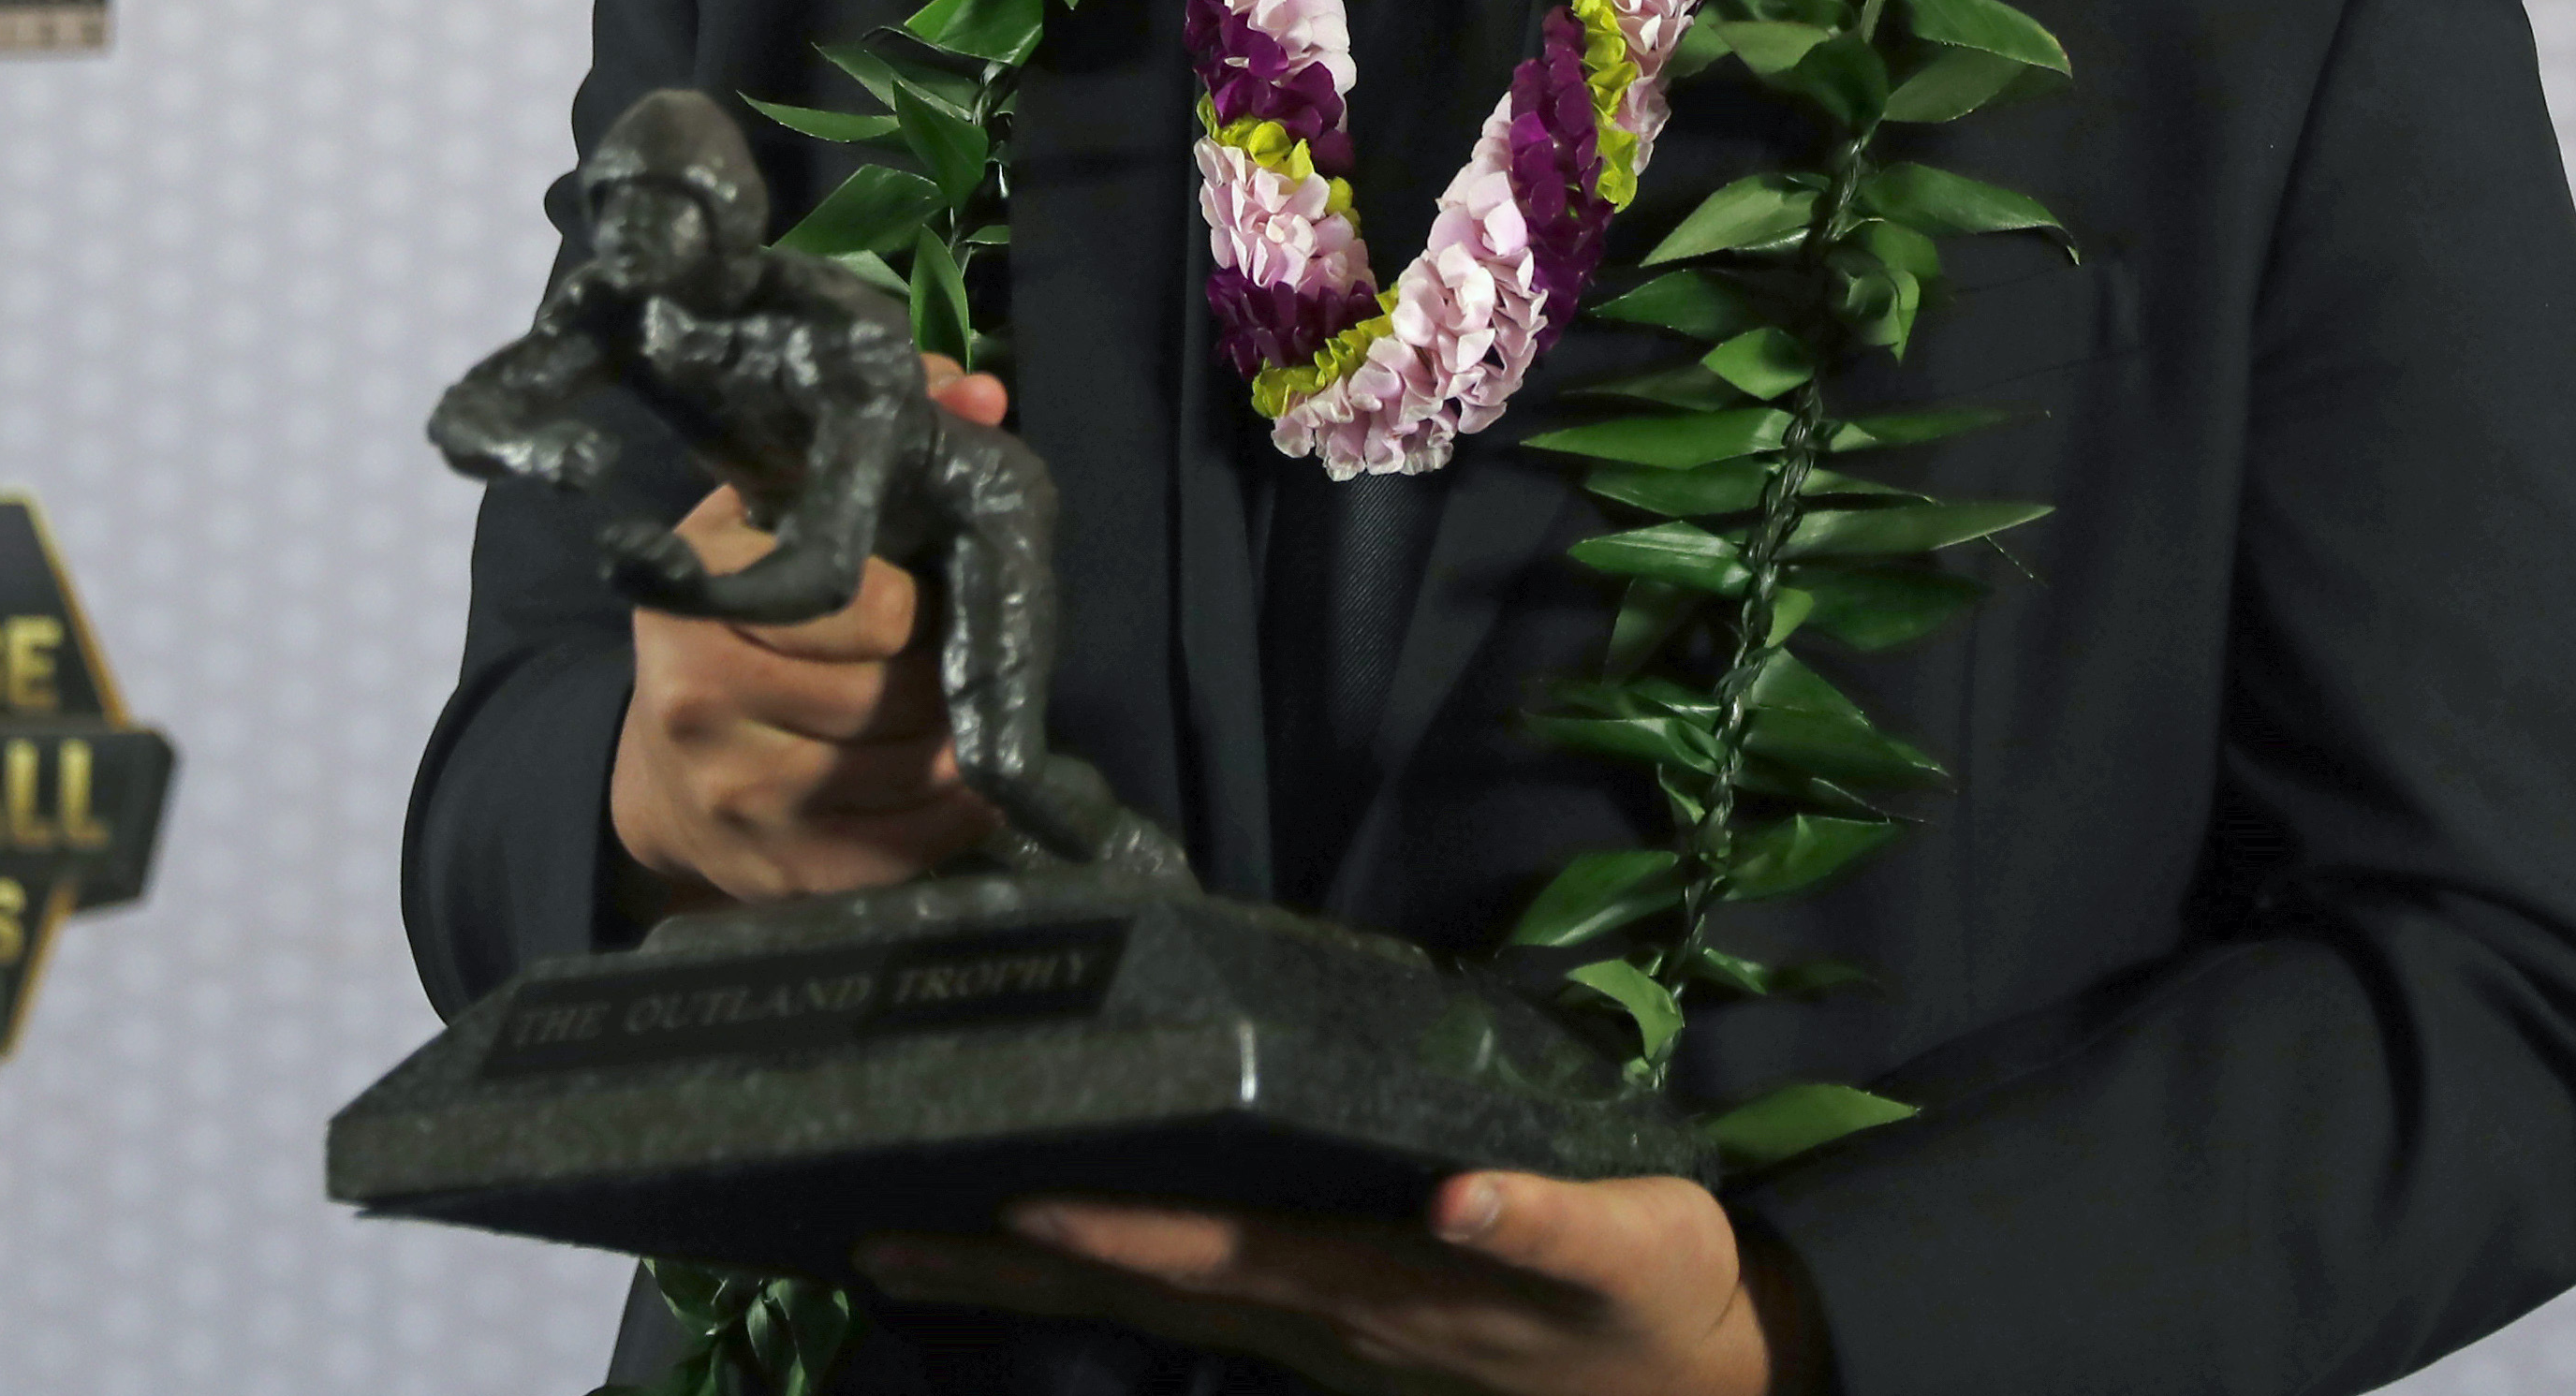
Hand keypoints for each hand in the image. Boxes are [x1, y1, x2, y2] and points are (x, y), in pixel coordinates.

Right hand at [605, 357, 1012, 909]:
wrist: (658, 768)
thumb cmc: (736, 619)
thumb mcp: (775, 513)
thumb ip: (877, 443)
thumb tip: (977, 397)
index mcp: (701, 599)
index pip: (867, 606)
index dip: (920, 603)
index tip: (925, 595)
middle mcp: (699, 700)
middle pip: (896, 696)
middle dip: (945, 676)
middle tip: (953, 659)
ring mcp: (732, 796)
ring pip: (911, 774)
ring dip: (957, 746)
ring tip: (956, 714)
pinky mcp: (771, 872)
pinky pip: (903, 851)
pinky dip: (952, 818)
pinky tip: (960, 784)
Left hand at [854, 1171, 1825, 1395]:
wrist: (1696, 1381)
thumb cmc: (1655, 1292)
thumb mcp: (1625, 1244)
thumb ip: (1540, 1222)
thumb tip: (1461, 1197)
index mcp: (1384, 1287)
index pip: (1225, 1256)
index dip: (1121, 1235)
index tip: (1018, 1205)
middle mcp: (1332, 1315)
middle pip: (1153, 1284)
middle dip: (1017, 1263)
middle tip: (879, 1236)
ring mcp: (1327, 1335)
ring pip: (1162, 1302)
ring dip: (1037, 1277)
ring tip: (916, 1248)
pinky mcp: (1342, 1331)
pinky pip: (1214, 1305)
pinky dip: (1128, 1280)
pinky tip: (1047, 1260)